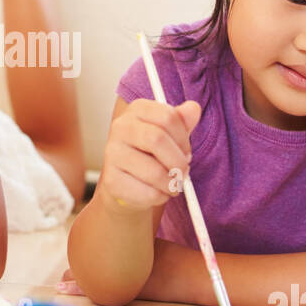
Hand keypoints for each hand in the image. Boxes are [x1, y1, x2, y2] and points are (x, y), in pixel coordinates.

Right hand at [96, 99, 200, 214]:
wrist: (128, 182)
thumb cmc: (152, 153)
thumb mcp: (170, 133)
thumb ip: (182, 120)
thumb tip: (193, 108)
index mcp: (137, 110)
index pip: (168, 117)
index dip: (183, 139)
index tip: (186, 151)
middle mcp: (120, 127)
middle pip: (157, 139)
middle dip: (178, 161)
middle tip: (184, 172)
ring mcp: (112, 154)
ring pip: (154, 171)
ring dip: (172, 183)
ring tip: (173, 184)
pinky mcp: (111, 180)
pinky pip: (147, 192)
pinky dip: (160, 196)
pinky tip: (158, 192)